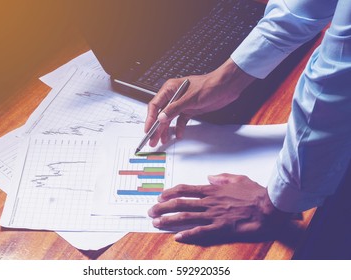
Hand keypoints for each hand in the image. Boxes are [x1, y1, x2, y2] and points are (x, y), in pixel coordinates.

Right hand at [145, 58, 254, 146]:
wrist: (226, 86)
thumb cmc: (209, 85)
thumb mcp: (190, 98)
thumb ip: (174, 109)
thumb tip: (161, 117)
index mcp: (170, 88)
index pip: (155, 105)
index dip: (150, 118)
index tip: (148, 129)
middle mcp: (174, 96)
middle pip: (161, 114)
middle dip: (156, 127)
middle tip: (152, 139)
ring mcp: (182, 103)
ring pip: (170, 119)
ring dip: (166, 129)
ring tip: (162, 140)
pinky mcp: (190, 109)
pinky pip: (181, 120)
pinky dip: (180, 128)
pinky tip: (179, 134)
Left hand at [148, 173, 288, 242]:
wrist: (268, 207)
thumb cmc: (255, 193)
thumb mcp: (237, 178)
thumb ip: (221, 177)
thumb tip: (209, 177)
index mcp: (212, 190)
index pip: (185, 190)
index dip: (170, 193)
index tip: (160, 196)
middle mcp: (209, 202)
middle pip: (180, 203)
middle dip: (162, 207)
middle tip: (151, 211)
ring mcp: (213, 215)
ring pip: (185, 216)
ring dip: (169, 220)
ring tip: (156, 222)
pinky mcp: (220, 228)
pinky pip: (200, 232)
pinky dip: (188, 234)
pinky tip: (177, 237)